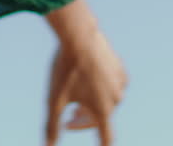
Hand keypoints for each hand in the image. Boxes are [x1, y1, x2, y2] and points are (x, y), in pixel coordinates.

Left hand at [43, 22, 127, 145]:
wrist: (78, 36)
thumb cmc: (65, 69)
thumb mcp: (54, 99)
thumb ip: (52, 126)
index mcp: (102, 111)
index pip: (106, 139)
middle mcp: (116, 100)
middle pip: (100, 119)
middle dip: (84, 120)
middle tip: (69, 117)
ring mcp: (120, 84)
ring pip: (106, 101)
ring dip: (92, 103)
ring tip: (77, 97)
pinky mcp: (120, 69)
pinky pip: (113, 85)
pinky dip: (102, 88)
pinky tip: (91, 81)